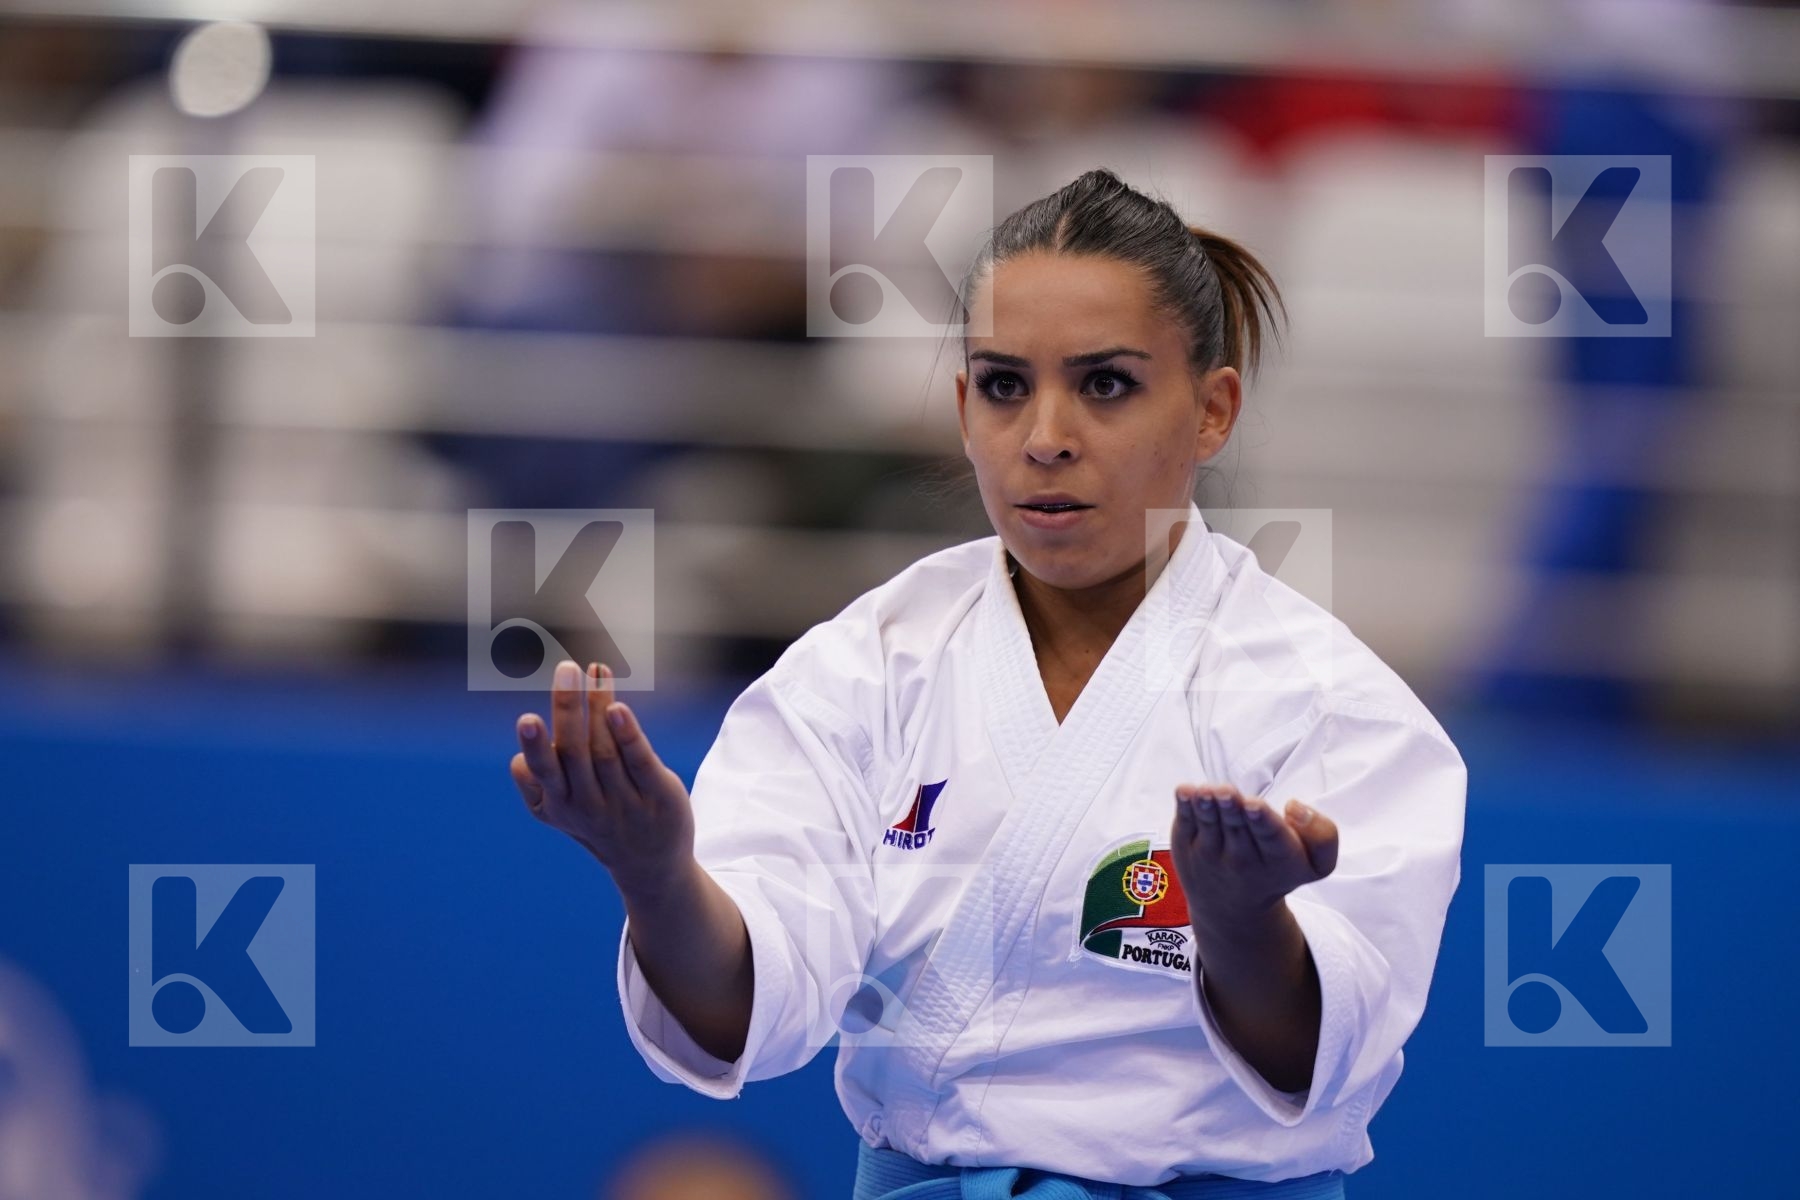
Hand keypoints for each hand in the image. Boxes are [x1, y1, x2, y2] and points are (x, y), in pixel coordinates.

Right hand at [510, 659, 694, 895]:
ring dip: (598, 706)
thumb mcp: (561, 813)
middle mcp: (589, 804)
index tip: (528, 719)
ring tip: (594, 670)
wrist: (651, 866)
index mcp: (559, 804)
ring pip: (606, 748)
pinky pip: (640, 760)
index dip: (535, 746)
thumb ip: (537, 787)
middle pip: (574, 752)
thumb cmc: (598, 826)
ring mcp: (625, 800)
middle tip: (566, 669)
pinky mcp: (657, 794)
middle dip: (567, 709)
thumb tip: (518, 760)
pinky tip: (618, 707)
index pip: (543, 771)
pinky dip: (628, 733)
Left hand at [1169, 784, 1338, 928]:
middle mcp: (1243, 860)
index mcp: (1279, 860)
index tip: (1254, 805)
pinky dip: (1184, 807)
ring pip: (1210, 825)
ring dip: (1206, 806)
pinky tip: (1185, 792)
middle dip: (1232, 807)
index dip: (1262, 820)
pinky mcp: (1187, 848)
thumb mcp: (1317, 864)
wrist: (1234, 910)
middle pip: (1238, 827)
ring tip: (1205, 792)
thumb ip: (1323, 834)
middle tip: (1226, 792)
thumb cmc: (1279, 871)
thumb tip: (1294, 806)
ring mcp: (1211, 855)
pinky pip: (1186, 824)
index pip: (1271, 837)